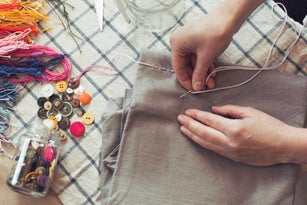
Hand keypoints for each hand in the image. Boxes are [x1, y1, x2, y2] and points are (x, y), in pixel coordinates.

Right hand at [169, 9, 233, 90]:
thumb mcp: (206, 57)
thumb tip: (196, 87)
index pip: (178, 67)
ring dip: (202, 72)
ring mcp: (189, 40)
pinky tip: (211, 74)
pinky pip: (198, 56)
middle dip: (196, 77)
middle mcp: (180, 42)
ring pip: (193, 62)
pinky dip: (204, 65)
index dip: (186, 80)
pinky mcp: (197, 40)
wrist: (230, 18)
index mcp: (176, 44)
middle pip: (186, 65)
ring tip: (210, 83)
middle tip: (204, 88)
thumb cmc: (215, 33)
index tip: (193, 90)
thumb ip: (199, 74)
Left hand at [177, 105, 295, 165]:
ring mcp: (230, 151)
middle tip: (179, 119)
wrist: (283, 146)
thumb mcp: (250, 112)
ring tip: (183, 129)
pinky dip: (202, 143)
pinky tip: (196, 138)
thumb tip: (213, 110)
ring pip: (206, 143)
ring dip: (192, 135)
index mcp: (234, 128)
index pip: (209, 121)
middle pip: (203, 133)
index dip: (196, 116)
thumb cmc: (269, 126)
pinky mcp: (232, 157)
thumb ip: (229, 110)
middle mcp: (229, 142)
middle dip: (189, 125)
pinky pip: (213, 149)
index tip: (187, 112)